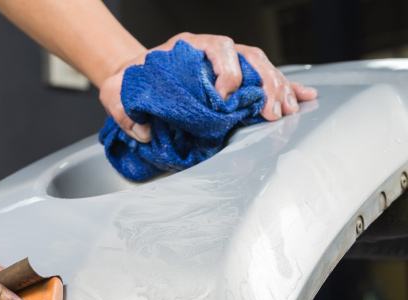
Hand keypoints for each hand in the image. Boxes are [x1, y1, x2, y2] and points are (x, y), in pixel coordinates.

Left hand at [99, 32, 317, 142]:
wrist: (135, 76)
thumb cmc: (131, 81)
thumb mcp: (117, 92)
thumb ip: (123, 111)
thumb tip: (143, 132)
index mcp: (189, 45)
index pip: (218, 48)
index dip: (227, 72)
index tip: (226, 99)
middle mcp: (213, 50)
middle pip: (249, 56)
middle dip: (265, 83)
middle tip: (271, 111)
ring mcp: (227, 61)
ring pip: (262, 66)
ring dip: (279, 88)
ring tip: (289, 110)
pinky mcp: (235, 76)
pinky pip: (264, 78)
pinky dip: (284, 87)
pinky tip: (304, 97)